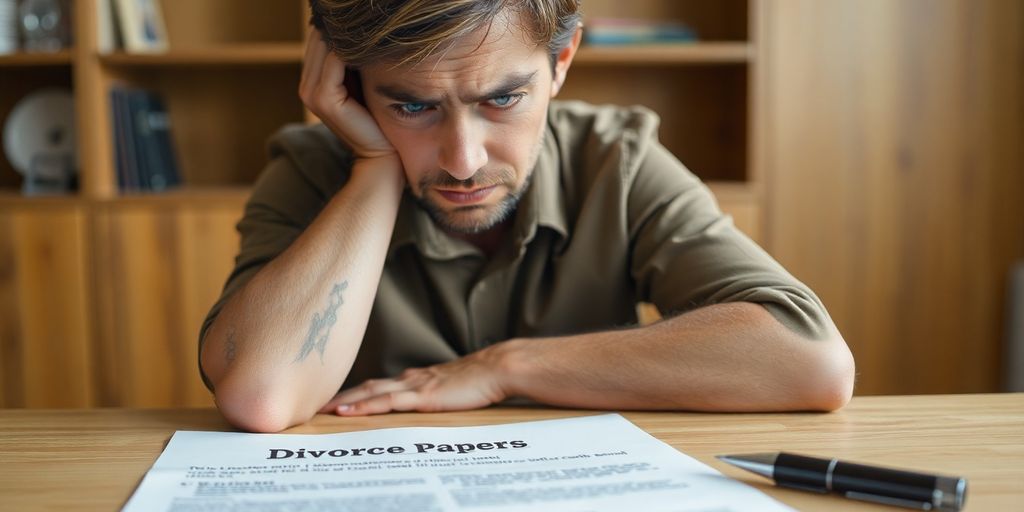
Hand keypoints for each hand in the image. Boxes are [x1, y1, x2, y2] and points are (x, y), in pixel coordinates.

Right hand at [299, 29, 394, 159]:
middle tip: (361, 18)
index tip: (357, 19)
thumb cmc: (375, 119)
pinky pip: (335, 61)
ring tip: (367, 26)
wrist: (380, 154)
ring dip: (345, 34)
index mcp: (311, 83)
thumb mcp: (360, 85)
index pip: (318, 41)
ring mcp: (311, 94)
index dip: (336, 27)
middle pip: (318, 40)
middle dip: (339, 27)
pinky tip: (369, 42)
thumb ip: (351, 63)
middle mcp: (306, 87)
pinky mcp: (325, 99)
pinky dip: (350, 48)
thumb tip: (355, 31)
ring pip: (325, 47)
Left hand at [318, 347, 511, 415]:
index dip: (355, 393)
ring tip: (321, 410)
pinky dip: (363, 407)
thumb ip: (439, 394)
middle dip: (341, 396)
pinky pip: (386, 402)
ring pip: (370, 393)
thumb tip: (431, 402)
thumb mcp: (455, 388)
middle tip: (314, 405)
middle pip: (367, 386)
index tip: (334, 401)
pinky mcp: (422, 396)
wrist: (498, 368)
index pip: (378, 385)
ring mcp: (414, 387)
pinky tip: (346, 413)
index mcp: (417, 378)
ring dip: (345, 402)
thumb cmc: (482, 380)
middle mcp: (410, 380)